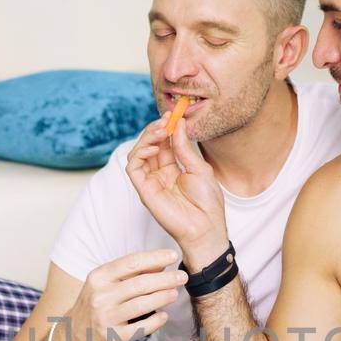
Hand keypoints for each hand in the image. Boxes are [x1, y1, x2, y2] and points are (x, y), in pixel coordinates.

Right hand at [55, 249, 186, 340]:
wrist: (74, 335)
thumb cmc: (96, 304)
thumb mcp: (105, 284)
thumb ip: (131, 274)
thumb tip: (161, 265)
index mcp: (99, 277)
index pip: (131, 263)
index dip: (155, 258)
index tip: (173, 256)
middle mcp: (101, 296)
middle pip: (141, 284)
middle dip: (166, 279)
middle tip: (182, 277)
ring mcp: (106, 317)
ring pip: (143, 304)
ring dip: (164, 297)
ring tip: (175, 293)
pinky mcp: (113, 337)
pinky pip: (141, 327)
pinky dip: (156, 320)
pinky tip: (165, 315)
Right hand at [124, 116, 229, 270]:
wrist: (206, 227)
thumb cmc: (207, 203)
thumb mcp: (199, 168)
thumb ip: (184, 147)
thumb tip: (178, 123)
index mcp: (172, 168)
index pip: (164, 142)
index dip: (166, 127)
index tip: (173, 114)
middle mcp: (159, 173)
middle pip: (149, 144)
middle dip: (156, 129)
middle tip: (166, 119)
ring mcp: (150, 182)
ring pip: (138, 153)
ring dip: (147, 137)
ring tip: (161, 131)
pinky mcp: (144, 190)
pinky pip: (133, 167)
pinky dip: (139, 153)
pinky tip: (154, 147)